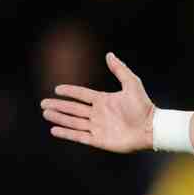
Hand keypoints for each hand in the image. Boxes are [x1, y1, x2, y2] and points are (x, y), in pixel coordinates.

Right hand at [40, 53, 155, 152]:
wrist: (150, 128)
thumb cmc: (143, 107)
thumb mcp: (132, 84)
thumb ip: (120, 70)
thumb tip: (109, 54)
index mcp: (103, 100)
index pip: (82, 95)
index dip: (70, 92)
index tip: (57, 89)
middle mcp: (98, 113)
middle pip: (73, 109)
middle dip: (58, 106)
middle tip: (43, 104)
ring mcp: (98, 127)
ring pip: (73, 122)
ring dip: (59, 118)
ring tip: (46, 113)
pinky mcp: (99, 140)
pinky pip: (79, 136)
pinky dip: (67, 133)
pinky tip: (54, 130)